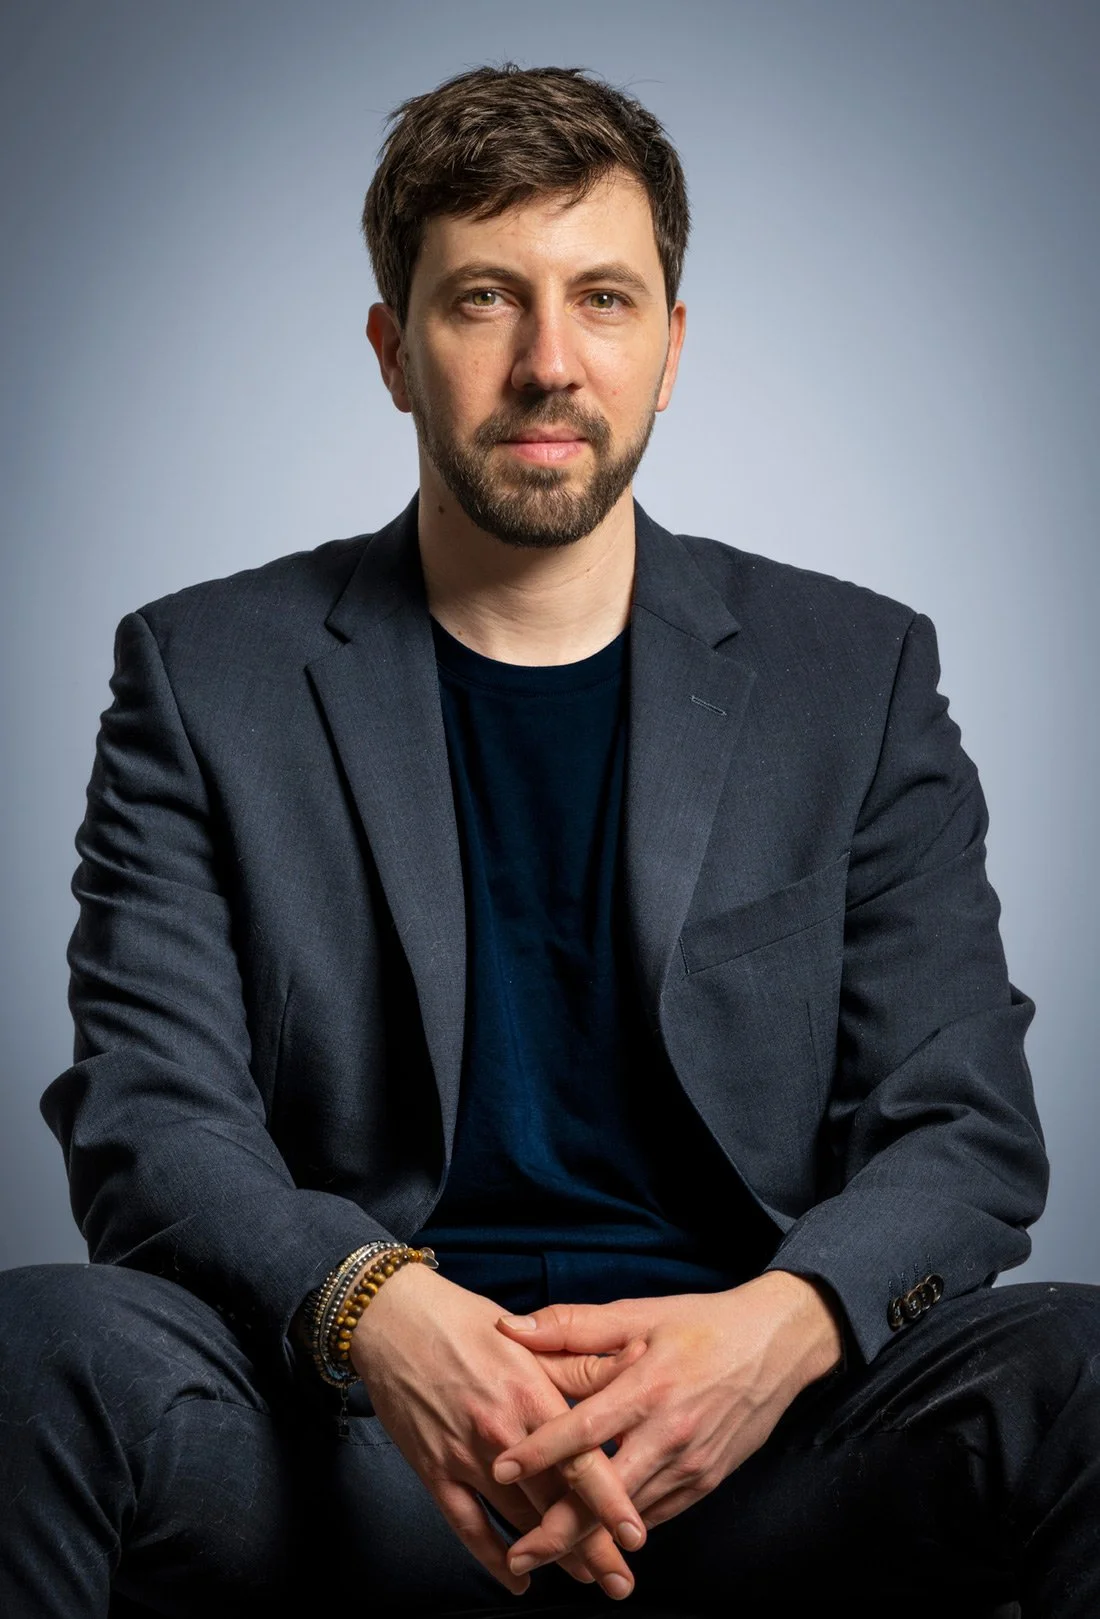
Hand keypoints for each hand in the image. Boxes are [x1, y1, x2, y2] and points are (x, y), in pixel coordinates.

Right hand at [349, 1262, 649, 1598]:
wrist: (391, 1316)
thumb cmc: (463, 1319)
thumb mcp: (527, 1337)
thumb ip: (578, 1362)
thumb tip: (637, 1362)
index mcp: (530, 1392)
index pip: (579, 1458)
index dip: (609, 1501)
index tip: (636, 1535)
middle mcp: (500, 1430)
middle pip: (553, 1501)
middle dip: (591, 1546)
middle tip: (621, 1581)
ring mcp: (464, 1454)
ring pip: (517, 1520)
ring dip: (552, 1555)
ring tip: (586, 1578)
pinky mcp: (433, 1469)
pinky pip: (467, 1527)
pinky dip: (493, 1559)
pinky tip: (518, 1580)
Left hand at [490, 1270, 843, 1576]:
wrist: (777, 1345)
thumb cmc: (702, 1324)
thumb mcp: (640, 1312)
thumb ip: (573, 1325)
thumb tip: (510, 1326)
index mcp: (649, 1385)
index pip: (586, 1427)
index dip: (541, 1451)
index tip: (501, 1468)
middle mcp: (670, 1432)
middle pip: (607, 1493)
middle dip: (560, 1530)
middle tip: (518, 1555)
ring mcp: (691, 1463)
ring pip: (630, 1515)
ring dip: (588, 1540)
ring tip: (543, 1555)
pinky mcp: (706, 1481)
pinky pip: (656, 1514)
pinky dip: (623, 1530)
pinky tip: (594, 1543)